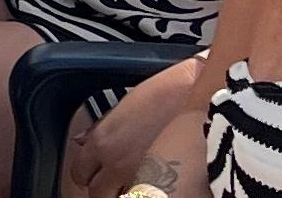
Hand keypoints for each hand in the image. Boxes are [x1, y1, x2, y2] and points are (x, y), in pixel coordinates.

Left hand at [67, 62, 204, 197]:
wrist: (202, 96)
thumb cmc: (167, 94)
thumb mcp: (125, 105)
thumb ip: (100, 129)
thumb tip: (81, 140)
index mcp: (104, 142)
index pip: (79, 172)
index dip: (87, 174)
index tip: (93, 173)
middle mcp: (117, 164)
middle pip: (96, 192)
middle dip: (103, 188)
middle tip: (113, 182)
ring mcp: (141, 178)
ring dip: (123, 191)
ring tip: (136, 183)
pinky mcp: (165, 186)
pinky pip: (145, 196)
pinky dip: (147, 192)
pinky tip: (155, 184)